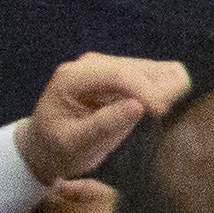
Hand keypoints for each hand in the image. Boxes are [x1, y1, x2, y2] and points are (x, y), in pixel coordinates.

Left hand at [14, 53, 189, 180]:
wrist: (48, 145)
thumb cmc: (57, 148)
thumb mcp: (73, 144)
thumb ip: (102, 125)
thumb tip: (137, 106)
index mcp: (72, 77)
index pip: (118, 74)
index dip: (144, 90)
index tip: (161, 113)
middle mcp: (92, 64)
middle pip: (140, 69)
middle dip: (157, 91)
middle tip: (161, 119)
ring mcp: (109, 66)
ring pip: (154, 68)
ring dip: (164, 90)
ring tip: (156, 116)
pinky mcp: (125, 73)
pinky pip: (158, 74)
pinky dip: (165, 90)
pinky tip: (156, 109)